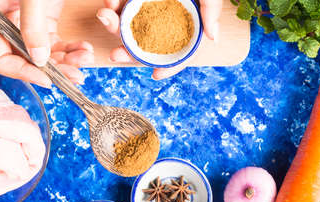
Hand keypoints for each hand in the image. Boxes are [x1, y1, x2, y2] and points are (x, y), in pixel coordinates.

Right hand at [0, 0, 93, 87]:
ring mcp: (25, 24)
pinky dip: (71, 49)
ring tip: (86, 59)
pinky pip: (55, 43)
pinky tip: (84, 49)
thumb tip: (40, 61)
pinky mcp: (44, 21)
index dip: (23, 72)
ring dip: (66, 61)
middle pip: (25, 61)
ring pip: (44, 56)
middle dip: (53, 70)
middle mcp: (6, 24)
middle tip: (76, 76)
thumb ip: (33, 25)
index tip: (48, 80)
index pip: (0, 58)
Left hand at [97, 0, 222, 79]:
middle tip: (115, 55)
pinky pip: (120, 7)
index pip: (179, 50)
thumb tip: (214, 38)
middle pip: (148, 44)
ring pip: (129, 26)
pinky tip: (108, 4)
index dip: (170, 66)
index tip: (156, 75)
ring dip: (114, 27)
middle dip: (129, 52)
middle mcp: (165, 17)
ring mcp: (147, 6)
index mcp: (184, 20)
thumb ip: (211, 9)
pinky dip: (112, 6)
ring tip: (105, 16)